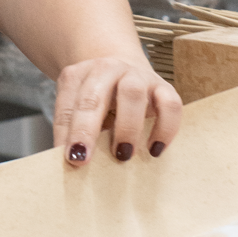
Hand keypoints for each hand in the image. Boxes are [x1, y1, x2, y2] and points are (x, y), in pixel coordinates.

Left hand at [53, 56, 182, 167]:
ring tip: (123, 155)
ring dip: (126, 126)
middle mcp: (107, 70)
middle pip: (94, 96)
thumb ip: (72, 132)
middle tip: (84, 160)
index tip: (69, 159)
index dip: (67, 133)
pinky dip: (165, 128)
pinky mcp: (164, 86)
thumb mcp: (78, 112)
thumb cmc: (98, 102)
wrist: (124, 74)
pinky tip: (155, 149)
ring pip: (133, 93)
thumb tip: (74, 166)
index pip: (67, 105)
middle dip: (87, 129)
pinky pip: (170, 104)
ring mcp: (137, 75)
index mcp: (78, 76)